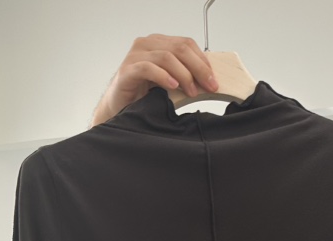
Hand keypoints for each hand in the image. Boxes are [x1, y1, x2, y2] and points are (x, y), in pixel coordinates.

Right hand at [90, 34, 219, 126]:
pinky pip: (148, 68)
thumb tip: (208, 81)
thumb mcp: (169, 82)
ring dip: (184, 75)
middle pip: (179, 49)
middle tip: (209, 87)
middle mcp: (147, 45)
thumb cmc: (143, 93)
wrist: (119, 106)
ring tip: (191, 91)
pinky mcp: (127, 70)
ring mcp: (136, 55)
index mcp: (159, 44)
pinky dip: (163, 76)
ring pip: (166, 57)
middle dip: (198, 69)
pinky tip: (173, 86)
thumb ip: (184, 75)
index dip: (203, 61)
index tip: (213, 80)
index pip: (186, 44)